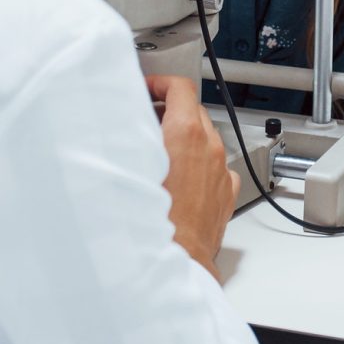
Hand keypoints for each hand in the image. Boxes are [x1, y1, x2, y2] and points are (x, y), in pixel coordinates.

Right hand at [145, 74, 239, 282]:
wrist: (176, 260)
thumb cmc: (152, 221)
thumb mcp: (129, 166)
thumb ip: (129, 136)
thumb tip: (118, 121)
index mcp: (186, 134)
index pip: (181, 87)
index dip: (161, 83)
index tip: (148, 88)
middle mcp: (209, 147)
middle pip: (193, 110)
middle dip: (170, 109)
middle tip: (146, 119)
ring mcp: (220, 169)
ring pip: (205, 137)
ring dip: (185, 136)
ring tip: (160, 150)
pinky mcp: (226, 191)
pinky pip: (214, 164)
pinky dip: (199, 162)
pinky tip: (180, 176)